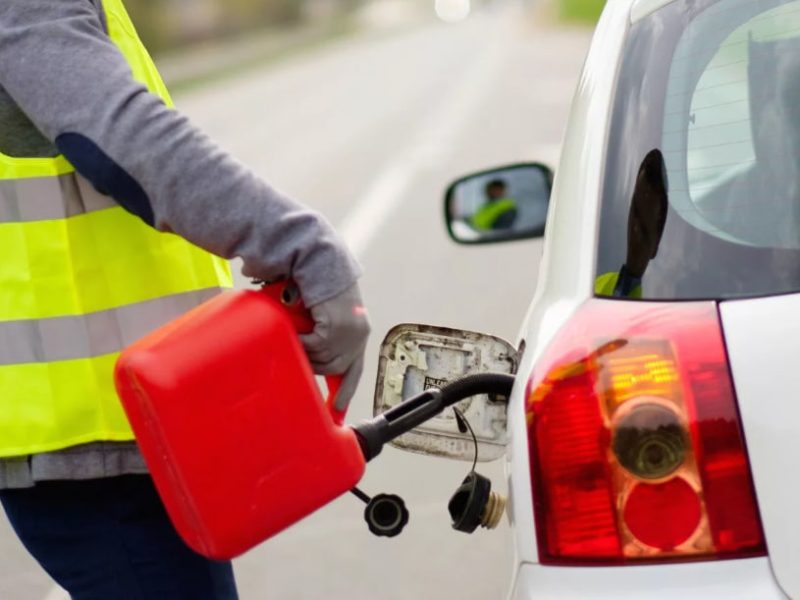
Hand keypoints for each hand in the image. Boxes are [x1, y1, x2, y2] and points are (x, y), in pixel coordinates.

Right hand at [299, 283, 369, 411]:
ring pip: (321, 360)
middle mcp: (358, 335)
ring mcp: (349, 334)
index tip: (337, 410)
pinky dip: (302, 340)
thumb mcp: (323, 316)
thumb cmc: (315, 285)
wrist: (318, 261)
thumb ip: (321, 335)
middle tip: (300, 350)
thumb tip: (307, 357)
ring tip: (298, 331)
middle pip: (334, 368)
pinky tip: (299, 327)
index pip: (354, 369)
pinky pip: (313, 347)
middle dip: (315, 364)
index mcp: (358, 332)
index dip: (345, 390)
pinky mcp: (336, 329)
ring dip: (306, 349)